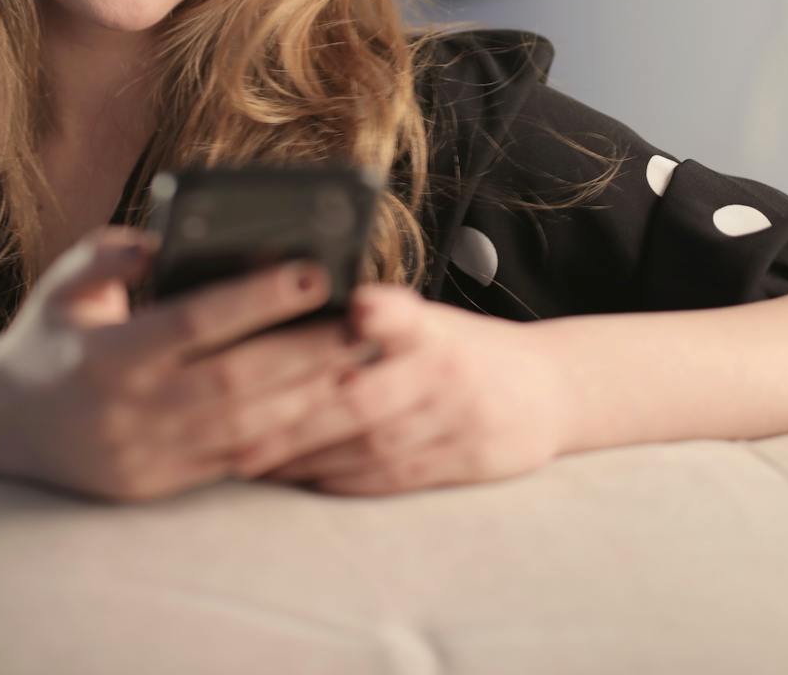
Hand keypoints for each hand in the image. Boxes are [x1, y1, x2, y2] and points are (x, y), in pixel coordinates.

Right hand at [0, 226, 376, 502]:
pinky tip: (320, 405)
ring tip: (355, 361)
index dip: (260, 298)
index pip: (196, 322)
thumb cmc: (49, 335)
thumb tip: (175, 239)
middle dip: (307, 352)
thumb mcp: (67, 281)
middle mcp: (127, 412)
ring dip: (308, 396)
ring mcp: (144, 457)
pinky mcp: (156, 488)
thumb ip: (117, 252)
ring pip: (246, 429)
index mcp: (107, 354)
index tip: (315, 270)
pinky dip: (282, 435)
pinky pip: (233, 463)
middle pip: (237, 382)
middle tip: (362, 322)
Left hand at [236, 283, 570, 495]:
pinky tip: (299, 478)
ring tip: (249, 459)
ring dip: (305, 458)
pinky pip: (392, 478)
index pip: (405, 318)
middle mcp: (447, 374)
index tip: (356, 311)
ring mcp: (458, 422)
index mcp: (435, 329)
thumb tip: (294, 308)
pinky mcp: (465, 462)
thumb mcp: (431, 320)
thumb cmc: (464, 350)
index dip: (381, 316)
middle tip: (237, 429)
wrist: (550, 389)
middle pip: (365, 401)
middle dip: (297, 419)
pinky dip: (340, 480)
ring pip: (371, 447)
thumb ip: (378, 320)